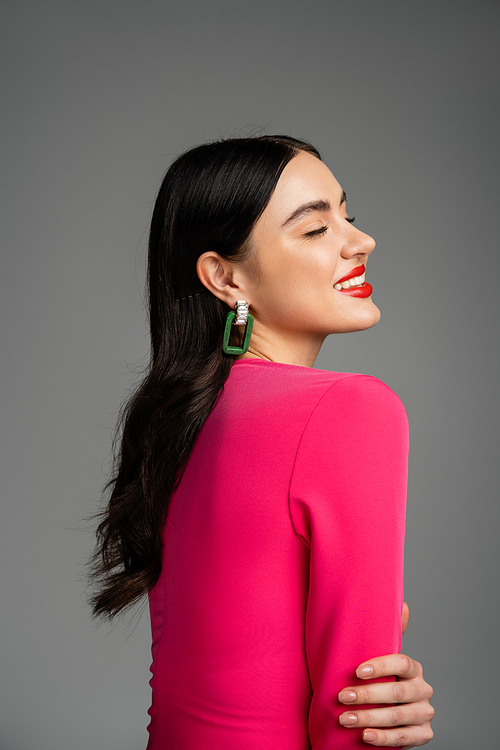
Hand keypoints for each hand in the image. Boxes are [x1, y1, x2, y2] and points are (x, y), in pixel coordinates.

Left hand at [338, 605, 433, 746]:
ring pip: (397, 716)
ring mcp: (425, 714)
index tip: (357, 671)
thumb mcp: (381, 659)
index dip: (381, 666)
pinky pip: (402, 739)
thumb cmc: (379, 681)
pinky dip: (382, 737)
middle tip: (342, 696)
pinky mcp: (423, 735)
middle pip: (397, 691)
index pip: (402, 663)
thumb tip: (404, 605)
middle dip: (367, 695)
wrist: (385, 713)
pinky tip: (364, 735)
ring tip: (344, 718)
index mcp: (415, 669)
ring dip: (368, 718)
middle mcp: (423, 690)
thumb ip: (389, 634)